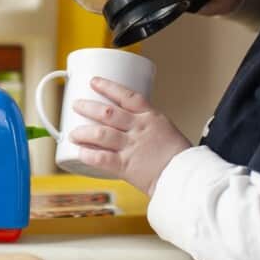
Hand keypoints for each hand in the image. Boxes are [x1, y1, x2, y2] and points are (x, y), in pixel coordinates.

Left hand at [69, 77, 191, 195]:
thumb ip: (147, 127)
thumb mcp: (166, 131)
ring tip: (73, 133)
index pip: (126, 95)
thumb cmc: (180, 157)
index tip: (95, 82)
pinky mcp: (126, 166)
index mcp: (151, 117)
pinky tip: (80, 153)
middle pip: (108, 113)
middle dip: (88, 107)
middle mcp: (139, 129)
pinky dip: (88, 155)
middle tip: (77, 104)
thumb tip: (130, 127)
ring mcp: (131, 147)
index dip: (108, 87)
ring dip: (83, 132)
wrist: (186, 176)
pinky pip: (101, 158)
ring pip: (100, 134)